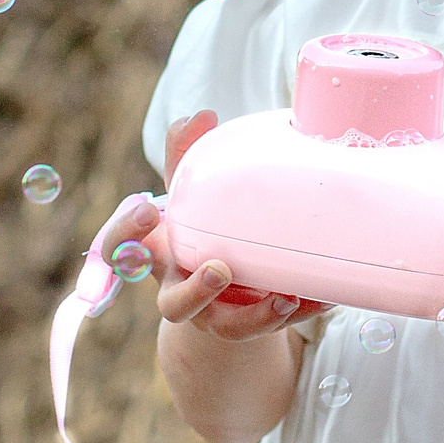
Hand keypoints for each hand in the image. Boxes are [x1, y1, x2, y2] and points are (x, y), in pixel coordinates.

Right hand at [103, 110, 331, 343]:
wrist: (226, 289)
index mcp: (160, 255)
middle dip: (194, 291)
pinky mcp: (252, 325)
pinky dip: (302, 311)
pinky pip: (277, 326)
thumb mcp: (192, 193)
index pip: (119, 250)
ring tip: (284, 295)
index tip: (149, 207)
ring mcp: (216, 315)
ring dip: (255, 316)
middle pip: (173, 306)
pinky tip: (324, 297)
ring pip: (227, 328)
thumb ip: (188, 154)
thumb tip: (200, 114)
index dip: (125, 233)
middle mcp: (181, 290)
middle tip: (218, 268)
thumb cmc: (202, 229)